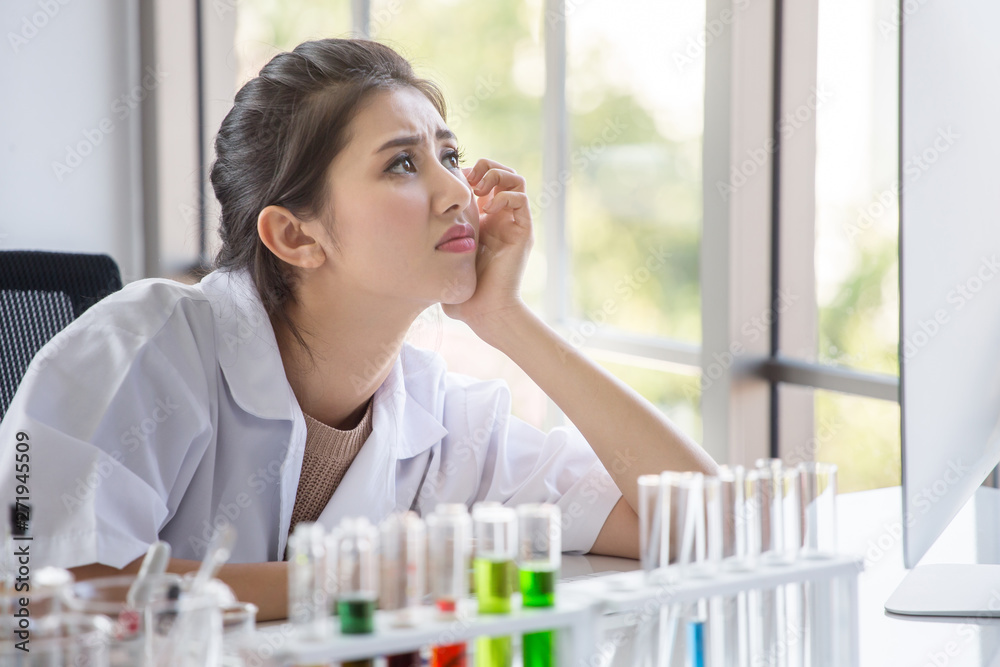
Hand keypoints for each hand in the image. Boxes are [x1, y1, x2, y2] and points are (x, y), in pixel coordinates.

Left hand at [442, 158, 533, 336]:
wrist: (484, 312)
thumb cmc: (461, 293)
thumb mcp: (441, 259)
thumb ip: (429, 246)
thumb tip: (402, 237)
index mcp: (482, 221)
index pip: (482, 181)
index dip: (469, 173)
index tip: (450, 180)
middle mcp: (500, 219)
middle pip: (501, 174)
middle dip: (485, 168)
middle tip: (468, 178)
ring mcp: (513, 224)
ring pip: (515, 179)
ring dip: (497, 175)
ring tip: (480, 187)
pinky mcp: (523, 231)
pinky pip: (520, 198)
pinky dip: (505, 194)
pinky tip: (488, 207)